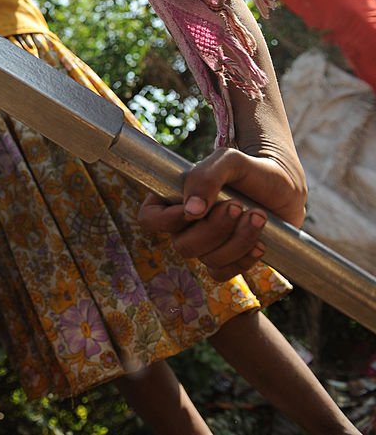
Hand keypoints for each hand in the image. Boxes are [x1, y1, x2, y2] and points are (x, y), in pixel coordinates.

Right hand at [138, 146, 306, 280]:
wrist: (283, 186)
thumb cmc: (251, 169)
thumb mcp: (229, 160)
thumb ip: (205, 177)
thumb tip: (191, 211)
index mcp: (173, 201)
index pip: (150, 219)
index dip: (169, 220)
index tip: (200, 209)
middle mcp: (185, 227)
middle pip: (182, 245)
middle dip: (214, 229)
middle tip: (238, 205)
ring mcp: (206, 246)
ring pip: (207, 259)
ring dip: (238, 240)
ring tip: (258, 216)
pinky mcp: (226, 261)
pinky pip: (224, 274)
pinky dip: (244, 260)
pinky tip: (261, 243)